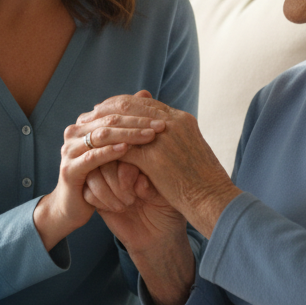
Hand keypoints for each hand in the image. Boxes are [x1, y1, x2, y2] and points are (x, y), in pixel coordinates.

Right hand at [33, 103, 164, 251]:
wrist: (74, 208)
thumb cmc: (101, 177)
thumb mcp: (118, 148)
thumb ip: (128, 123)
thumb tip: (146, 92)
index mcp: (85, 123)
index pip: (115, 110)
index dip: (140, 113)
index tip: (165, 117)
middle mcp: (74, 132)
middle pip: (110, 120)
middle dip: (138, 123)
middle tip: (161, 126)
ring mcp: (69, 150)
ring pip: (102, 136)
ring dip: (127, 136)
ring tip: (150, 136)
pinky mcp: (69, 169)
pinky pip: (92, 158)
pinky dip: (110, 152)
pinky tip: (126, 150)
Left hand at [79, 94, 239, 237]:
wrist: (215, 201)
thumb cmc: (207, 183)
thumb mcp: (193, 152)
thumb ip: (176, 140)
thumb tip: (159, 134)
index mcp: (183, 120)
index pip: (146, 103)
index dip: (125, 105)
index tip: (109, 108)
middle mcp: (174, 123)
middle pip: (132, 105)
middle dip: (109, 109)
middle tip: (92, 113)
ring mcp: (164, 139)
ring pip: (124, 123)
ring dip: (105, 127)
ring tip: (90, 133)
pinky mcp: (155, 159)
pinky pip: (123, 150)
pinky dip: (108, 150)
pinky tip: (96, 155)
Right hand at [84, 161, 185, 254]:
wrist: (158, 235)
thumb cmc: (167, 210)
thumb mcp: (165, 194)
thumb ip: (152, 183)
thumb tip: (138, 178)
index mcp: (140, 158)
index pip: (124, 149)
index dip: (128, 167)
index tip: (141, 182)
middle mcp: (120, 164)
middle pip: (105, 159)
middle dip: (116, 180)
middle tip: (132, 198)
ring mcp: (107, 180)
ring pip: (93, 175)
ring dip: (108, 191)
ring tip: (127, 204)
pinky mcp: (96, 197)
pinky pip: (88, 193)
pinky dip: (101, 201)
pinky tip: (116, 209)